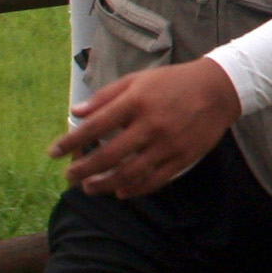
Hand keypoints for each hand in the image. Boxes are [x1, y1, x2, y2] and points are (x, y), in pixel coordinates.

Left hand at [52, 59, 239, 198]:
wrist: (218, 89)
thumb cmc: (173, 82)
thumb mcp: (137, 80)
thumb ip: (105, 97)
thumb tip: (75, 113)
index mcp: (136, 102)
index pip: (95, 127)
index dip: (70, 142)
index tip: (53, 152)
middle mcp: (150, 125)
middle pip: (108, 156)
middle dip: (83, 169)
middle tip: (68, 175)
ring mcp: (167, 144)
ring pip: (129, 173)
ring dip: (104, 184)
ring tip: (88, 188)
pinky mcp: (182, 158)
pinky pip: (154, 180)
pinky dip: (134, 189)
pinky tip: (120, 192)